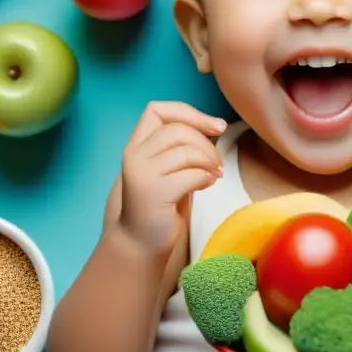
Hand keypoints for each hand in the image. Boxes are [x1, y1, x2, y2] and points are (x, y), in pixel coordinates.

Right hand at [109, 102, 227, 257]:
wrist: (141, 243)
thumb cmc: (162, 202)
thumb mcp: (168, 167)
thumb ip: (180, 145)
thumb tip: (214, 125)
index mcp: (136, 145)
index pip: (156, 109)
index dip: (190, 113)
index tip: (216, 126)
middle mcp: (134, 155)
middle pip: (178, 129)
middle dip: (207, 143)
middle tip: (218, 163)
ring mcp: (141, 174)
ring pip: (186, 151)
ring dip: (209, 161)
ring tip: (214, 174)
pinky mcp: (154, 193)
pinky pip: (191, 174)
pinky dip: (206, 178)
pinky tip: (206, 186)